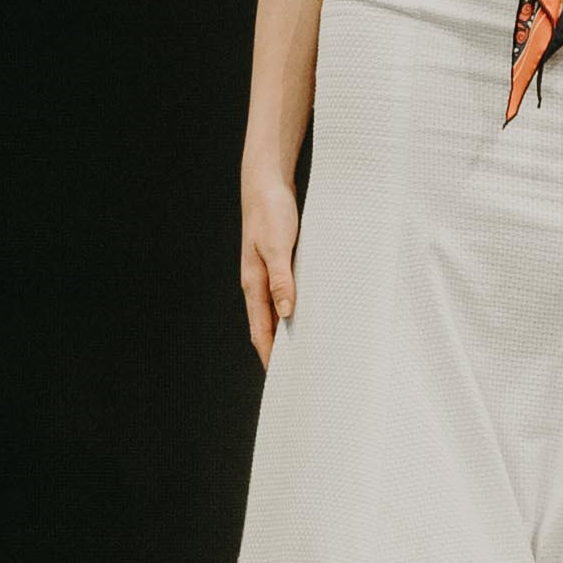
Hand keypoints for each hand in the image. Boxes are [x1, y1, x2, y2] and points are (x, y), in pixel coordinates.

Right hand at [238, 161, 301, 367]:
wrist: (265, 184)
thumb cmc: (270, 212)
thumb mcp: (277, 246)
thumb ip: (281, 279)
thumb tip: (287, 313)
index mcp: (253, 283)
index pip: (260, 331)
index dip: (270, 356)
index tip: (282, 379)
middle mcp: (258, 283)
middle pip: (267, 326)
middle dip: (280, 351)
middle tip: (299, 373)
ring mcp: (267, 274)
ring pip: (277, 312)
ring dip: (289, 331)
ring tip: (307, 350)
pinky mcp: (278, 264)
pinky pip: (285, 295)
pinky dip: (295, 309)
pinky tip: (309, 314)